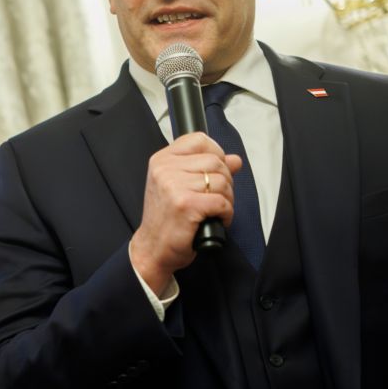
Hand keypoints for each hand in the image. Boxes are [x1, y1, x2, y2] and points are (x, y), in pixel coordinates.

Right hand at [128, 133, 243, 294]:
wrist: (153, 248)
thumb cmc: (166, 219)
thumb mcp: (180, 186)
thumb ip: (206, 168)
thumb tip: (234, 159)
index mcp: (161, 161)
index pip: (199, 140)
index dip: (215, 154)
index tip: (215, 171)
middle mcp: (165, 170)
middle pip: (216, 162)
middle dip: (225, 181)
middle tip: (215, 198)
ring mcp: (174, 186)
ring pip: (222, 182)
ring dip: (227, 199)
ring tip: (214, 210)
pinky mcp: (186, 204)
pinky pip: (222, 201)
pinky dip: (226, 213)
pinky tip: (215, 219)